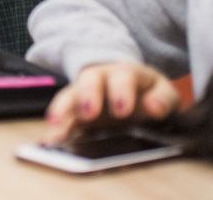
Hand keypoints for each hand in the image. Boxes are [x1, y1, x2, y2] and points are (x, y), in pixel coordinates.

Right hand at [41, 62, 180, 144]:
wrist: (131, 87)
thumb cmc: (147, 90)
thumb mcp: (163, 91)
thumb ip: (162, 99)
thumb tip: (154, 107)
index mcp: (126, 72)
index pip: (123, 76)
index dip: (121, 91)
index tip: (123, 109)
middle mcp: (101, 78)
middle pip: (90, 80)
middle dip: (88, 95)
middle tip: (89, 113)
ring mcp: (85, 93)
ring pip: (70, 95)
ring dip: (63, 109)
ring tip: (55, 124)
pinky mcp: (76, 111)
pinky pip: (63, 116)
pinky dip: (56, 127)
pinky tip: (50, 139)